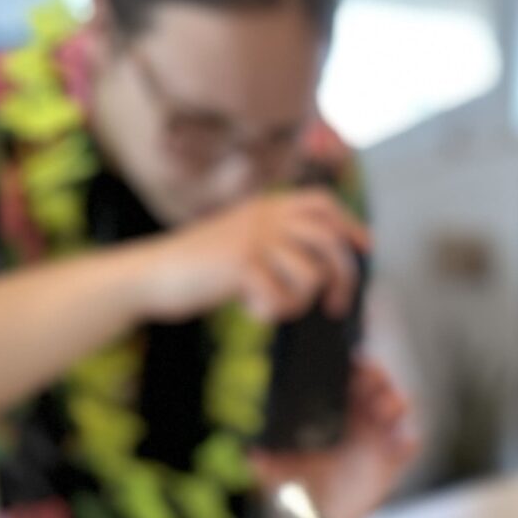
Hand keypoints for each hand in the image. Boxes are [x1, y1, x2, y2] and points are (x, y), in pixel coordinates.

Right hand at [137, 190, 367, 324]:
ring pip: (312, 275)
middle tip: (336, 306)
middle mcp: (263, 217)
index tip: (366, 247)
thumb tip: (325, 264)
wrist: (152, 274)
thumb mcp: (243, 242)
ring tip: (273, 306)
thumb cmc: (199, 268)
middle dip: (344, 278)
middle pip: (330, 241)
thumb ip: (278, 243)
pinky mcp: (240, 266)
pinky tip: (249, 311)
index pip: (322, 203)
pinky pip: (282, 299)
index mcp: (265, 207)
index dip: (350, 224)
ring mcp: (252, 240)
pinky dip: (271, 314)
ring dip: (300, 302)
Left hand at [250, 356, 420, 517]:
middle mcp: (363, 420)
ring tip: (384, 406)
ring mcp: (380, 438)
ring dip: (395, 401)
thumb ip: (267, 465)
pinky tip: (403, 437)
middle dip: (379, 375)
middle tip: (370, 374)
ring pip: (399, 407)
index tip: (352, 359)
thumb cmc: (304, 486)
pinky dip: (408, 438)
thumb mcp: (281, 472)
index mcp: (338, 411)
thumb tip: (249, 456)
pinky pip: (410, 444)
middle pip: (380, 384)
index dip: (357, 365)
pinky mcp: (393, 461)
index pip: (352, 378)